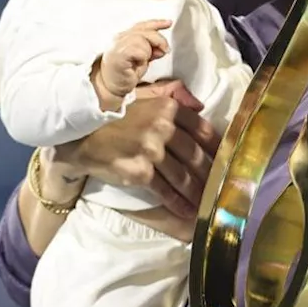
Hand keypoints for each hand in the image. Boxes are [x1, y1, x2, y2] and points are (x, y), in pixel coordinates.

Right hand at [53, 79, 219, 220]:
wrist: (80, 134)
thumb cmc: (113, 114)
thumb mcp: (142, 95)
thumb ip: (170, 95)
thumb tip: (199, 105)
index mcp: (167, 108)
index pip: (203, 130)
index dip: (218, 148)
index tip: (227, 160)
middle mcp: (163, 128)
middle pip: (196, 156)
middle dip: (211, 175)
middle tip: (223, 188)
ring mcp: (152, 151)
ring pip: (183, 175)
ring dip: (198, 192)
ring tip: (209, 203)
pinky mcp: (140, 172)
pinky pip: (165, 190)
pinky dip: (178, 202)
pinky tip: (188, 211)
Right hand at [94, 19, 171, 108]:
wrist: (108, 86)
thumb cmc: (123, 74)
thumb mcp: (142, 59)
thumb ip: (151, 50)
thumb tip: (162, 48)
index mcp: (125, 36)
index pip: (142, 25)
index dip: (157, 23)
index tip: (168, 23)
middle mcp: (120, 38)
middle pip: (145, 31)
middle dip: (158, 40)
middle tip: (163, 51)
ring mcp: (117, 45)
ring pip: (141, 39)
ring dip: (148, 51)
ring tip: (143, 61)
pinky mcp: (118, 55)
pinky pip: (136, 49)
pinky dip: (142, 56)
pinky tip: (138, 63)